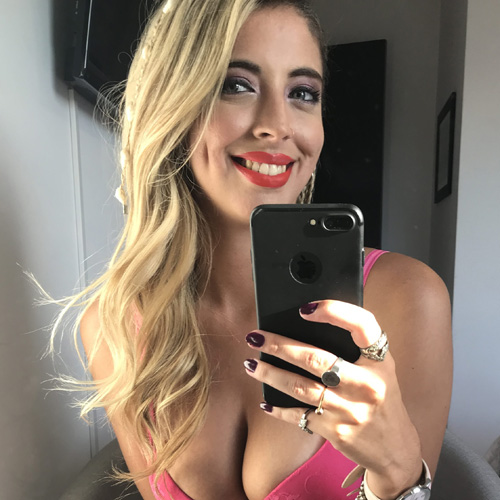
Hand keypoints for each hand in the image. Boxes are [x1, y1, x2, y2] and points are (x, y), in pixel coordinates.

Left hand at [244, 300, 422, 498]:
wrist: (395, 448)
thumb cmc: (380, 396)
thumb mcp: (379, 368)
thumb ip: (355, 347)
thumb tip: (307, 321)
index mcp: (380, 361)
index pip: (362, 326)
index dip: (334, 311)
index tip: (304, 308)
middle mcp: (367, 385)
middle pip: (316, 359)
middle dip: (279, 346)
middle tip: (255, 337)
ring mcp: (350, 411)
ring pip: (301, 387)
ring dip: (271, 374)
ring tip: (251, 364)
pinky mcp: (336, 432)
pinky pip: (300, 417)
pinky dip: (279, 408)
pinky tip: (265, 401)